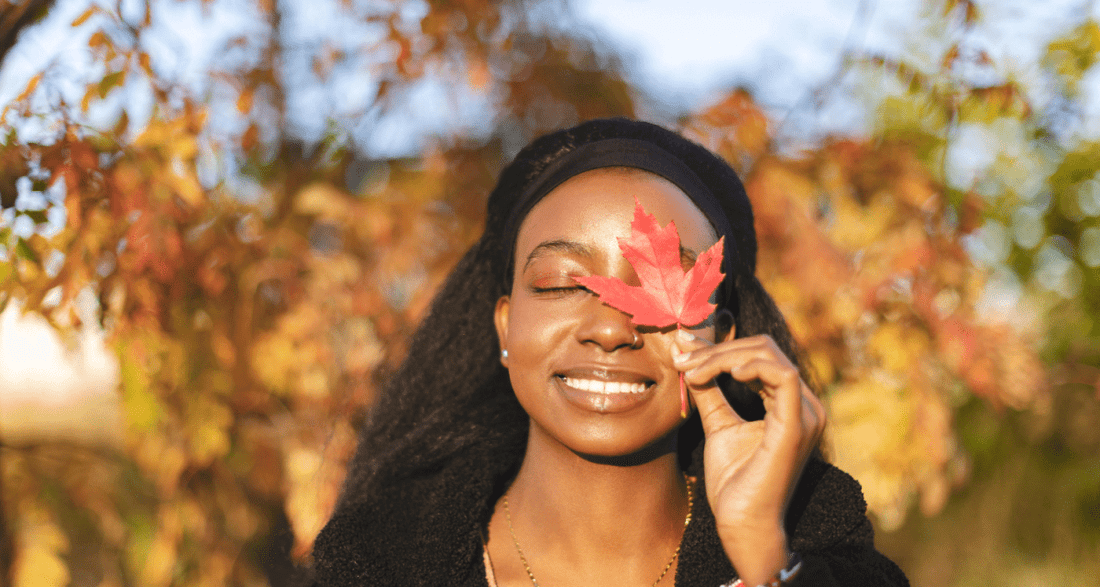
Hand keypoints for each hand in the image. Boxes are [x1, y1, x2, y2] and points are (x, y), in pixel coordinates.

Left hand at [672, 331, 824, 584]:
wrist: (742, 523)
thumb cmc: (734, 481)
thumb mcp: (718, 424)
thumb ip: (710, 390)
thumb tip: (689, 357)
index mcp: (790, 404)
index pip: (759, 355)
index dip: (719, 346)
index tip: (683, 347)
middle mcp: (805, 405)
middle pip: (764, 349)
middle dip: (717, 349)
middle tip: (682, 360)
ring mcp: (805, 414)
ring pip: (768, 357)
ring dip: (724, 357)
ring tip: (692, 371)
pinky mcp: (796, 426)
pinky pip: (783, 376)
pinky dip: (752, 367)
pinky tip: (726, 374)